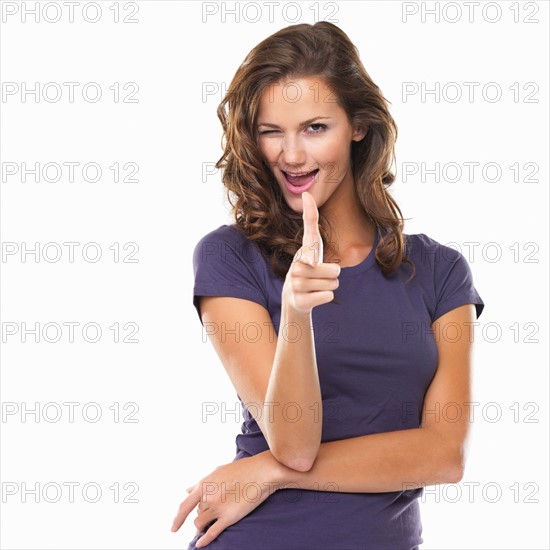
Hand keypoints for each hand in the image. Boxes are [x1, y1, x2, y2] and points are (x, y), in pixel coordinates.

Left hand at [170, 452, 283, 547]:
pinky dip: (204, 540)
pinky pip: (212, 533)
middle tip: (210, 514)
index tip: (173, 528)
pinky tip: (200, 544)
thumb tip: (187, 490)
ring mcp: (218, 507)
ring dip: (202, 526)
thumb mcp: (217, 472)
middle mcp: (208, 496)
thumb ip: (201, 483)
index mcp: (203, 484)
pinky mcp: (229, 517)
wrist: (260, 472)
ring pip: (200, 524)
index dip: (177, 519)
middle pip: (196, 514)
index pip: (184, 506)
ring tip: (207, 526)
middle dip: (201, 515)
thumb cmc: (241, 470)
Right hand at [283, 191, 339, 314]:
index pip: (309, 226)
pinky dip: (325, 297)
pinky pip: (327, 295)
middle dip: (334, 276)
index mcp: (304, 251)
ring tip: (316, 287)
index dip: (310, 211)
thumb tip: (311, 247)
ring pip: (333, 284)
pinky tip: (313, 297)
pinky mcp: (299, 300)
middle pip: (336, 270)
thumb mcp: (314, 259)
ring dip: (330, 287)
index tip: (307, 194)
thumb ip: (314, 248)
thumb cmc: (310, 277)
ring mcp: (296, 283)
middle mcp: (296, 265)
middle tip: (320, 278)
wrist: (294, 301)